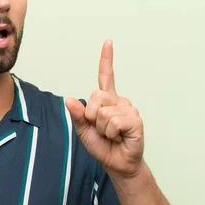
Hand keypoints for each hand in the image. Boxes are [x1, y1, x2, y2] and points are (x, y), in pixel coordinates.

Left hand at [65, 40, 144, 177]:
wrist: (117, 163)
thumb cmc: (103, 145)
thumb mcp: (83, 130)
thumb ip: (77, 115)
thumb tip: (69, 99)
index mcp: (107, 100)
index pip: (106, 76)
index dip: (106, 59)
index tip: (108, 42)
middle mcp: (119, 101)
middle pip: (96, 97)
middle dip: (91, 117)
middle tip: (101, 130)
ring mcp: (129, 109)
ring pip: (103, 113)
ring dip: (102, 129)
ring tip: (111, 135)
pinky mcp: (136, 121)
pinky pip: (114, 122)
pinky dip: (111, 133)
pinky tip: (120, 137)